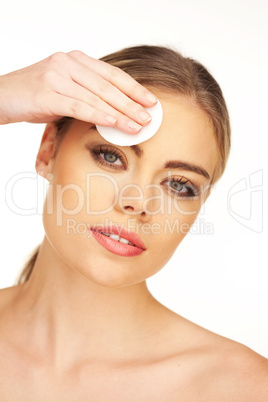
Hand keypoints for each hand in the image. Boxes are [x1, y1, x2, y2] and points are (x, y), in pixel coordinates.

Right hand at [0, 51, 157, 132]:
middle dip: (132, 103)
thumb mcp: (64, 90)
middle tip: (150, 117)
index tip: (151, 102)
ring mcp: (56, 75)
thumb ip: (86, 95)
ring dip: (120, 113)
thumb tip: (115, 113)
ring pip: (96, 97)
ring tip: (137, 126)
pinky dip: (97, 115)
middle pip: (108, 86)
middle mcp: (68, 63)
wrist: (1, 96)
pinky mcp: (46, 92)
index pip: (112, 75)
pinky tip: (113, 122)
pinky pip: (78, 105)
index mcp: (76, 60)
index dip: (134, 89)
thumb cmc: (35, 96)